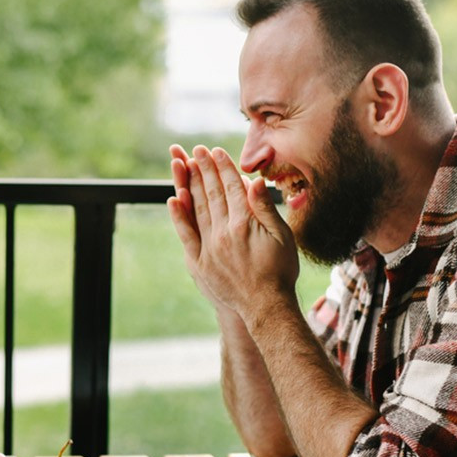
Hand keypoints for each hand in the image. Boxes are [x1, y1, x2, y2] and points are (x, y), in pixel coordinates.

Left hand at [166, 144, 298, 321]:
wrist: (265, 306)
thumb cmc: (280, 270)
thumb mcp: (282, 236)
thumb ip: (265, 208)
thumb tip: (254, 181)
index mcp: (244, 224)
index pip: (231, 188)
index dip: (222, 168)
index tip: (215, 151)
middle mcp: (223, 232)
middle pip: (211, 194)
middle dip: (203, 169)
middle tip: (195, 150)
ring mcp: (209, 247)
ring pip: (197, 208)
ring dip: (190, 184)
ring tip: (184, 164)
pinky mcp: (199, 262)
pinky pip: (186, 234)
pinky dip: (178, 216)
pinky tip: (173, 199)